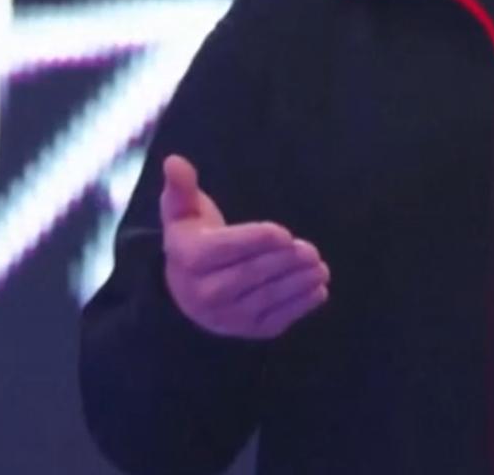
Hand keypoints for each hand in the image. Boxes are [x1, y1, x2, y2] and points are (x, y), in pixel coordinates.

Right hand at [159, 154, 328, 338]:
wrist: (188, 290)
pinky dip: (301, 305)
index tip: (283, 233)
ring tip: (320, 267)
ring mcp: (227, 318)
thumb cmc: (193, 240)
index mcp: (188, 259)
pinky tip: (317, 289)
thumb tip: (174, 161)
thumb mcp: (182, 212)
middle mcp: (204, 294)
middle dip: (284, 262)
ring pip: (267, 298)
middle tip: (311, 250)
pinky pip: (277, 319)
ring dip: (298, 283)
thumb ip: (181, 187)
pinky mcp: (247, 331)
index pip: (225, 250)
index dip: (256, 241)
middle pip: (250, 275)